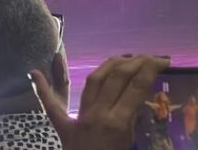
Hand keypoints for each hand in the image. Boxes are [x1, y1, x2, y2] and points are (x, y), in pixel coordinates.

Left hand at [31, 55, 170, 149]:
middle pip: (117, 76)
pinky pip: (51, 107)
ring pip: (94, 80)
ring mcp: (79, 119)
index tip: (163, 60)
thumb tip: (140, 101)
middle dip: (136, 61)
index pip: (137, 86)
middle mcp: (98, 116)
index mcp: (117, 124)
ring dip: (111, 64)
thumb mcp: (130, 146)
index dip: (152, 68)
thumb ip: (134, 122)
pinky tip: (33, 73)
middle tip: (149, 57)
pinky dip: (42, 89)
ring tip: (124, 58)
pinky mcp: (63, 128)